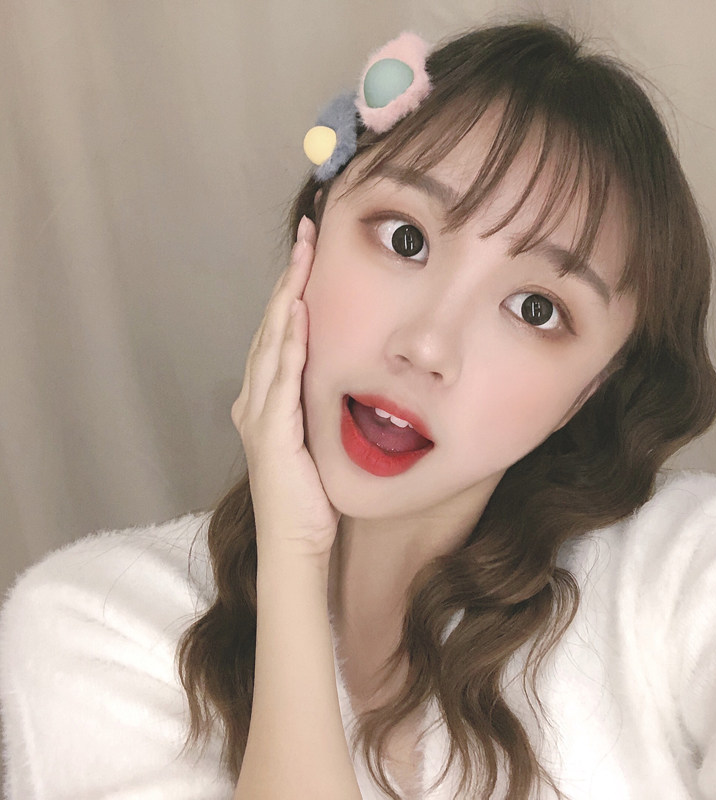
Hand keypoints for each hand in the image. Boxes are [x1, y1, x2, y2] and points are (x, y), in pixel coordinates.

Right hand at [231, 216, 339, 559]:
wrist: (295, 542)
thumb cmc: (308, 495)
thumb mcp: (315, 437)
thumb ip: (316, 403)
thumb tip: (341, 373)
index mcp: (265, 398)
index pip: (280, 333)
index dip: (293, 290)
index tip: (311, 253)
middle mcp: (254, 398)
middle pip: (271, 326)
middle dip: (289, 279)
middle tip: (307, 235)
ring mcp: (258, 413)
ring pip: (272, 342)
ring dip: (288, 297)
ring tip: (303, 257)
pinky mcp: (270, 431)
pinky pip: (281, 379)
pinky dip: (288, 343)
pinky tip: (299, 314)